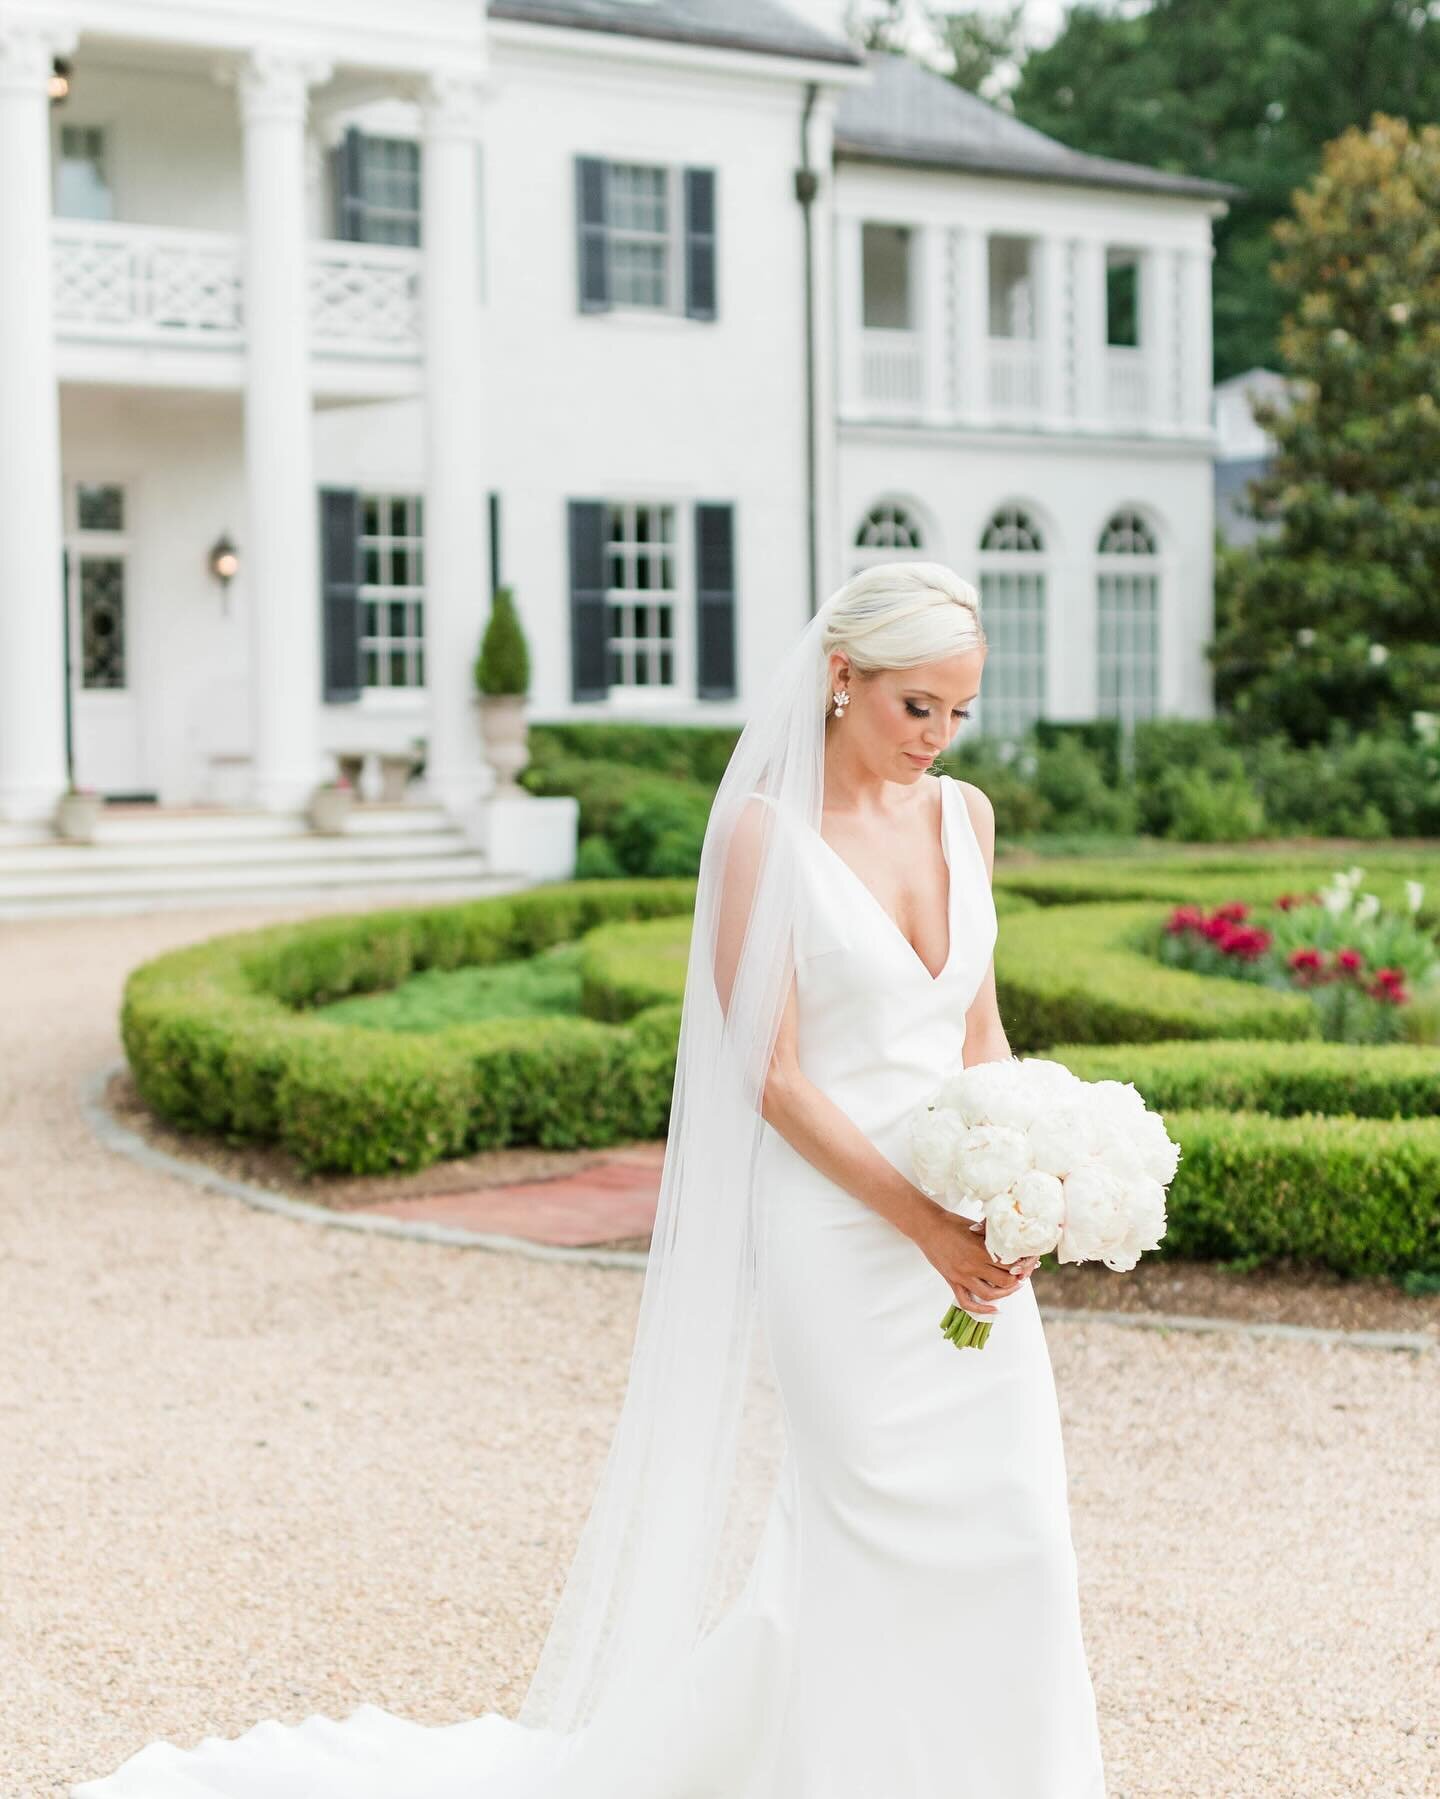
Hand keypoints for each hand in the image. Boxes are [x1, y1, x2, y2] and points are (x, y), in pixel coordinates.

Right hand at [914, 1207, 1035, 1315]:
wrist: (928, 1227)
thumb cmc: (952, 1223)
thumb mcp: (976, 1227)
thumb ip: (992, 1239)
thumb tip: (1011, 1247)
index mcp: (980, 1249)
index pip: (1009, 1264)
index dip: (1021, 1265)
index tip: (1026, 1263)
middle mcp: (972, 1265)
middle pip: (1004, 1280)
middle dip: (1017, 1279)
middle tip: (1022, 1275)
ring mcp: (962, 1276)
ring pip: (990, 1294)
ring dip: (1005, 1294)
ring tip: (1013, 1287)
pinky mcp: (952, 1282)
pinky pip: (967, 1303)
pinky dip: (982, 1310)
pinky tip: (994, 1310)